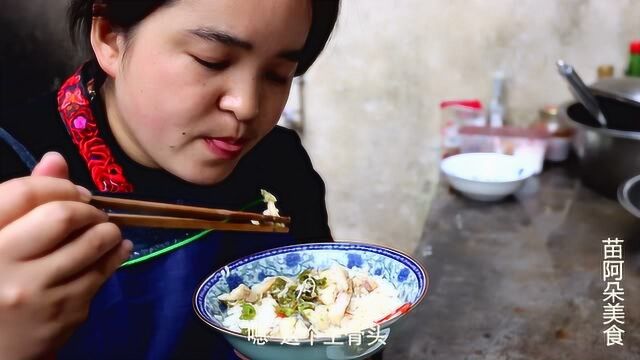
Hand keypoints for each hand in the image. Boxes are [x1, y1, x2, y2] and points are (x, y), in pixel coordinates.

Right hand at [0, 152, 131, 358]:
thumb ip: (22, 199)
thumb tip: (57, 160)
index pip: (25, 194)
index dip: (58, 186)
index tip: (74, 193)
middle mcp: (3, 264)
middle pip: (63, 216)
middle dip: (87, 209)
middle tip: (92, 213)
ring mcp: (37, 292)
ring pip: (93, 243)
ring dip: (109, 230)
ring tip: (105, 231)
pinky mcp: (65, 313)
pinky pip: (104, 272)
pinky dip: (117, 254)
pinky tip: (116, 250)